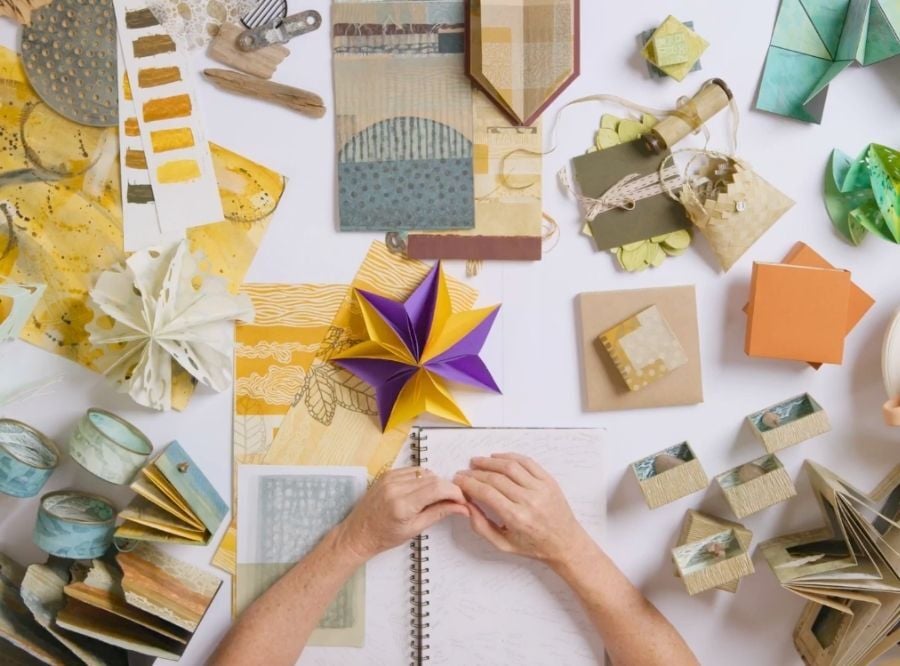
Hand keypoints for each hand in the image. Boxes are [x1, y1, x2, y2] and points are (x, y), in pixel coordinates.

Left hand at [336, 467, 467, 561]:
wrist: (358, 533)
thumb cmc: (385, 537)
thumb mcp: (415, 529)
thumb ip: (439, 513)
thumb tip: (462, 507)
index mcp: (402, 504)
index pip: (437, 488)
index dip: (454, 492)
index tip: (462, 500)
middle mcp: (395, 487)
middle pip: (433, 478)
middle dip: (447, 488)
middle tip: (453, 500)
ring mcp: (390, 478)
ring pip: (424, 472)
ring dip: (435, 483)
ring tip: (436, 497)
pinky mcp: (387, 474)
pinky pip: (413, 470)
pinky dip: (422, 478)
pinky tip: (421, 491)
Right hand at [454, 453, 589, 566]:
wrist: (566, 543)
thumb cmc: (534, 546)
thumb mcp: (503, 544)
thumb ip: (481, 526)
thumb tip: (466, 504)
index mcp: (517, 518)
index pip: (486, 493)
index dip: (468, 484)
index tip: (458, 480)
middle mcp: (529, 501)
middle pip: (495, 478)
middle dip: (475, 473)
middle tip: (464, 472)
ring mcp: (541, 488)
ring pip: (510, 466)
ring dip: (490, 461)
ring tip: (477, 462)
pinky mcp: (549, 481)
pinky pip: (527, 462)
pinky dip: (510, 456)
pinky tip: (497, 457)